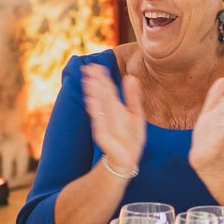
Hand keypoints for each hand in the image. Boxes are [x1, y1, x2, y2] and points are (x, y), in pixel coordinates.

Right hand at [81, 62, 146, 177]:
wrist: (128, 159)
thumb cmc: (130, 136)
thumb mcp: (136, 113)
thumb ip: (133, 96)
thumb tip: (131, 76)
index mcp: (115, 106)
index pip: (108, 88)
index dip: (102, 77)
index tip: (97, 65)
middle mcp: (107, 113)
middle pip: (101, 94)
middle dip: (95, 82)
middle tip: (88, 68)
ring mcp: (104, 123)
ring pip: (98, 105)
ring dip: (92, 93)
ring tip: (88, 82)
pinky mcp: (102, 134)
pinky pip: (98, 121)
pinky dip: (95, 112)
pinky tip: (91, 102)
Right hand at [188, 77, 223, 171]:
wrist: (203, 158)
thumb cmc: (210, 135)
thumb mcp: (213, 116)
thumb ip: (219, 99)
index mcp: (207, 114)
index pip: (213, 100)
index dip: (219, 90)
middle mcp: (207, 123)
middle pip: (221, 109)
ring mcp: (208, 135)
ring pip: (222, 122)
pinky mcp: (210, 147)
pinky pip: (217, 138)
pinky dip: (221, 131)